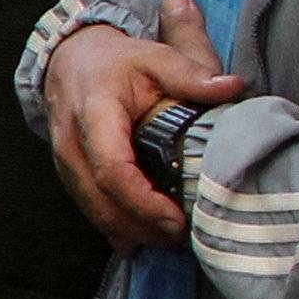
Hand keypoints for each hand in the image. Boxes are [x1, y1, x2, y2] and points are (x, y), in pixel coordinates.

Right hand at [44, 0, 240, 251]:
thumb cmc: (119, 63)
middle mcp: (71, 144)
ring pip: (92, 210)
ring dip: (131, 231)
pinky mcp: (69, 176)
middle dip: (141, 226)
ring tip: (172, 240)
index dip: (142, 200)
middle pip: (100, 199)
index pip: (111, 167)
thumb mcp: (157, 57)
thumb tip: (232, 87)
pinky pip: (90, 209)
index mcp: (94, 113)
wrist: (71, 62)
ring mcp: (65, 164)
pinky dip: (117, 229)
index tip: (176, 218)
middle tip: (185, 237)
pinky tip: (142, 242)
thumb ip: (193, 72)